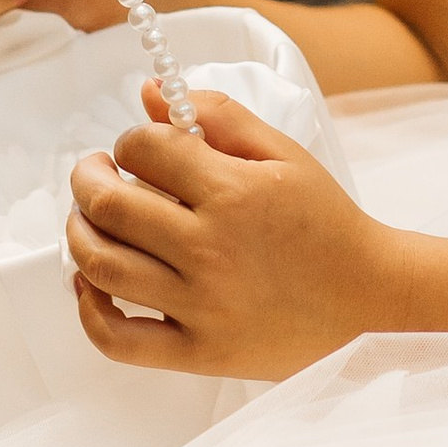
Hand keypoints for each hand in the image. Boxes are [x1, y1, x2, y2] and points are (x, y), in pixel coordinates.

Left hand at [66, 84, 401, 378]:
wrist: (368, 299)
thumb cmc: (324, 221)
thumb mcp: (283, 153)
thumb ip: (218, 115)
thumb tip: (150, 93)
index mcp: (233, 190)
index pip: (145, 149)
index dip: (130, 139)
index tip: (136, 147)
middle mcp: (210, 248)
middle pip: (109, 204)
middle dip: (86, 176)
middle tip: (94, 172)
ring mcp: (201, 306)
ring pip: (102, 265)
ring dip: (78, 232)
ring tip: (89, 219)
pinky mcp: (199, 354)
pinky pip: (118, 338)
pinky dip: (88, 309)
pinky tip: (90, 283)